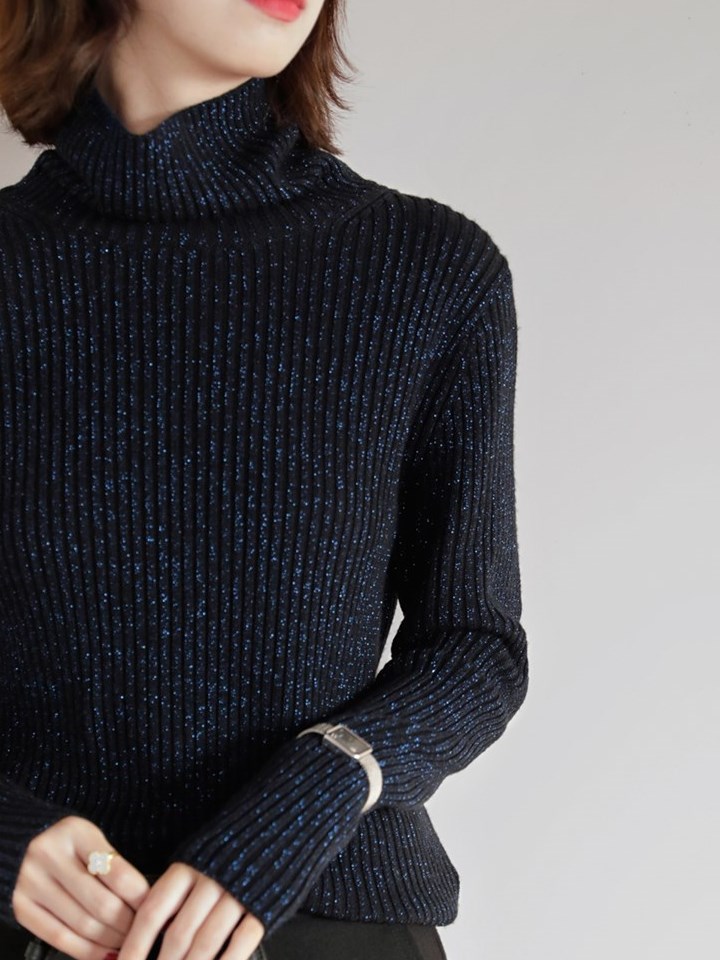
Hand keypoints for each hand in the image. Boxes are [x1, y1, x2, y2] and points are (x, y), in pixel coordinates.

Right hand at [12, 814, 151, 959]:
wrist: (22, 843)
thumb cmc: (70, 844)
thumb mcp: (93, 840)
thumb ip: (115, 866)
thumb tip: (149, 904)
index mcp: (76, 832)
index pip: (120, 876)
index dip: (141, 900)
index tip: (155, 911)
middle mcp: (50, 855)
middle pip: (102, 905)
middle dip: (128, 926)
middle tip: (142, 932)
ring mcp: (32, 882)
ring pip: (82, 925)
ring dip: (110, 941)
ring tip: (126, 944)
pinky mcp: (21, 906)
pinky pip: (59, 937)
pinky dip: (86, 951)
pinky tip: (104, 954)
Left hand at [117, 862, 264, 959]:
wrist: (277, 823)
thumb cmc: (227, 850)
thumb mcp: (195, 859)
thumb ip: (174, 894)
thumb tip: (147, 937)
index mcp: (186, 867)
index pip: (152, 913)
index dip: (135, 946)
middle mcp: (209, 880)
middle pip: (178, 935)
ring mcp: (238, 893)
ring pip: (207, 943)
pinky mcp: (263, 906)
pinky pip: (241, 943)